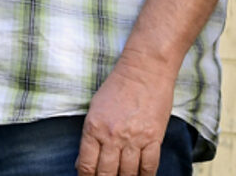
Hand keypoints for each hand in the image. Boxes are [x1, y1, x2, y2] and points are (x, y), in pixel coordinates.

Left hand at [76, 54, 174, 175]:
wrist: (145, 69)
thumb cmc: (118, 86)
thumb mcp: (95, 109)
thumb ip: (89, 137)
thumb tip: (82, 164)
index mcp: (94, 128)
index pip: (87, 166)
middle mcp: (112, 136)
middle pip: (107, 174)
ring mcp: (134, 138)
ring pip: (128, 174)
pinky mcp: (154, 137)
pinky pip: (149, 166)